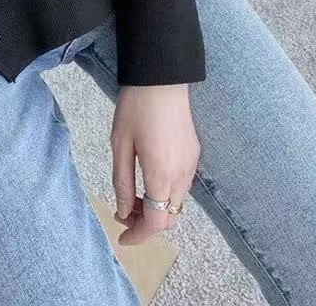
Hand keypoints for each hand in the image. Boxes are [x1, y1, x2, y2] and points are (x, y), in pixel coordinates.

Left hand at [109, 83, 199, 245]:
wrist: (162, 78)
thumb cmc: (135, 107)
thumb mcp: (120, 144)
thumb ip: (122, 181)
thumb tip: (123, 211)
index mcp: (161, 172)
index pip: (156, 221)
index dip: (138, 235)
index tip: (122, 237)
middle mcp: (182, 173)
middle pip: (170, 216)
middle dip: (146, 222)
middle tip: (122, 211)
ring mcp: (192, 164)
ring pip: (177, 202)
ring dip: (157, 207)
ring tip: (132, 194)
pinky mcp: (195, 154)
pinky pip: (183, 185)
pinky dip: (166, 192)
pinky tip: (148, 178)